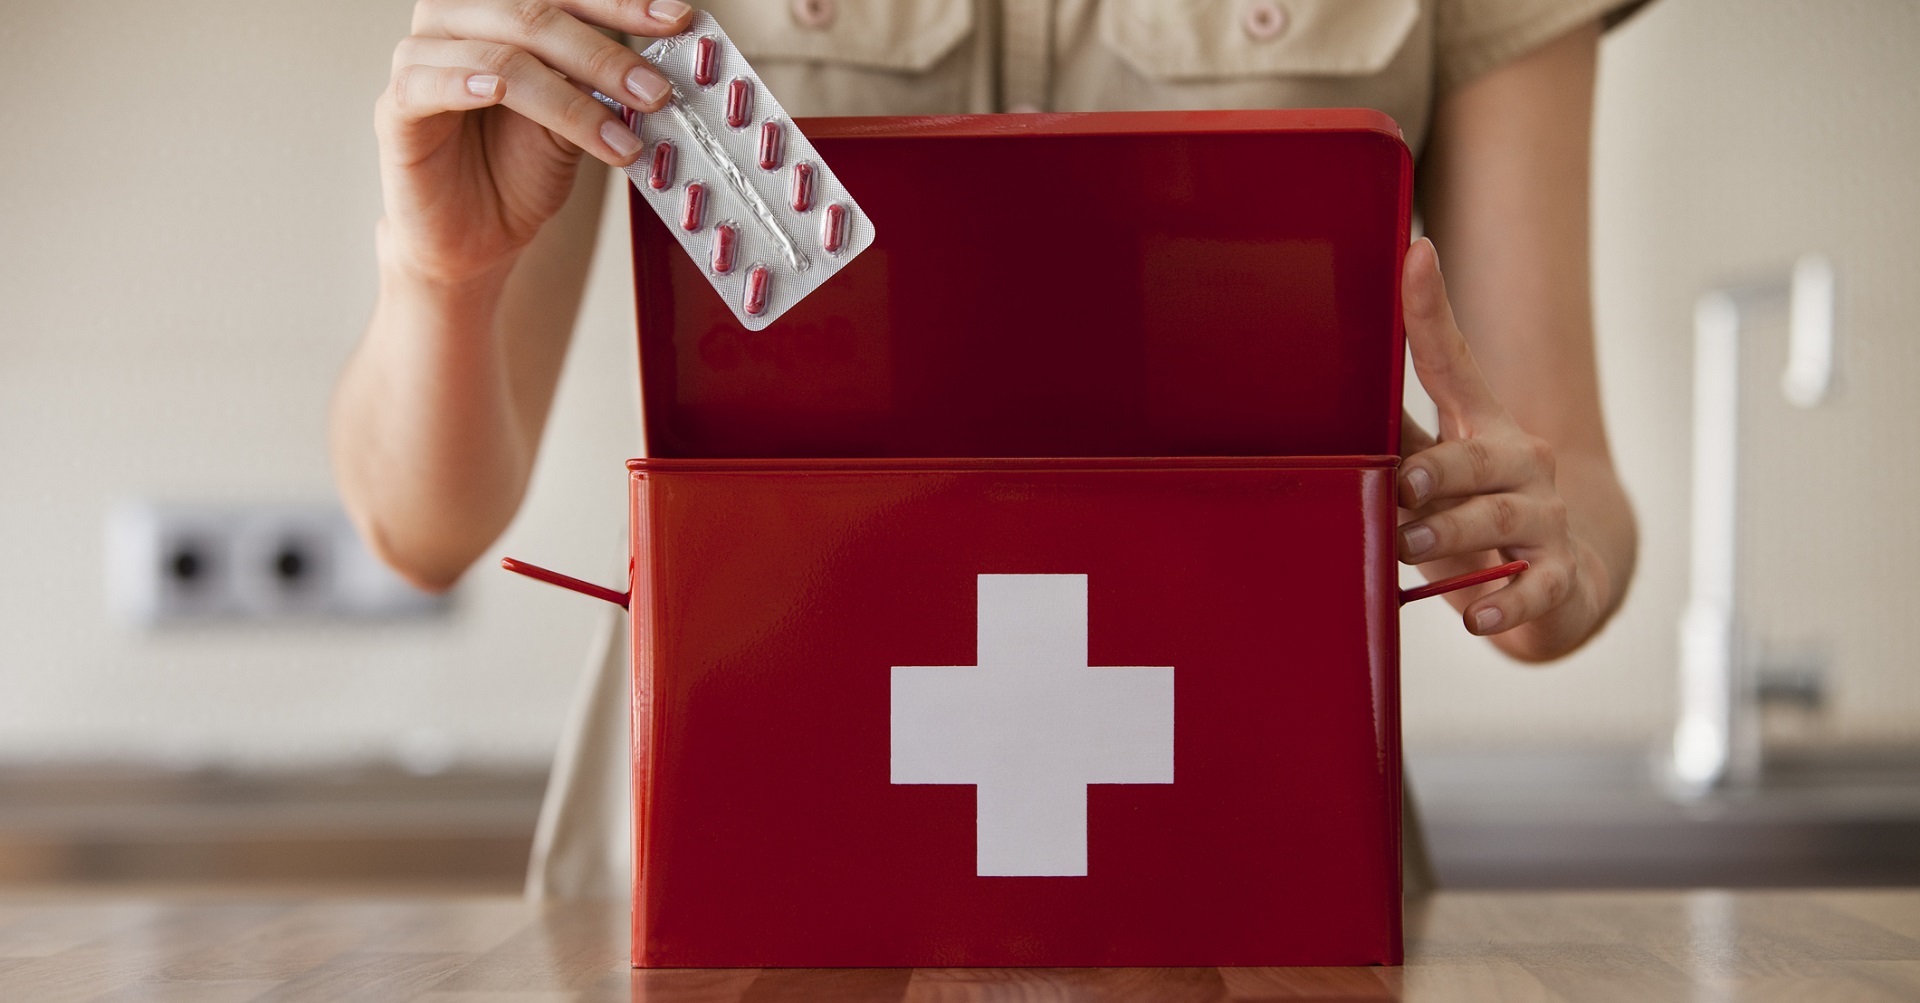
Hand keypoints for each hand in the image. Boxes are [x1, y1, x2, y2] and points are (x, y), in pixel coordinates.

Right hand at [374, 0, 692, 284]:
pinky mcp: (396, 107)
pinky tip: (500, 94)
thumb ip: (601, 86)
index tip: (677, 20)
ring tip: (619, 138)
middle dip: (605, 55)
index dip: (621, 2)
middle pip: (535, 14)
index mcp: (500, 11)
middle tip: (655, 91)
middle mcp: (455, 20)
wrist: (474, 241)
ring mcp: (421, 58)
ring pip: (502, 56)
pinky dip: (467, 82)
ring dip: (569, 98)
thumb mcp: (576, 123)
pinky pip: (428, 82)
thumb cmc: (516, 172)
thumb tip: (657, 67)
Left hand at [1396, 238, 1606, 660]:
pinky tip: (1476, 614)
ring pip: (1499, 518)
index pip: (1453, 361)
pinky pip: (1533, 588)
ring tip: (1411, 545)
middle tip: (1403, 485)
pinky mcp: (1559, 577)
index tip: (1415, 255)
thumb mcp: (1432, 475)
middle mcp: (1521, 461)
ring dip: (1453, 530)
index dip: (1431, 311)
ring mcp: (1544, 520)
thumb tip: (1317, 404)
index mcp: (1480, 426)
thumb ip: (1392, 442)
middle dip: (1439, 468)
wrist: (1559, 587)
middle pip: (1479, 454)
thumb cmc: (1472, 519)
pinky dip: (1503, 602)